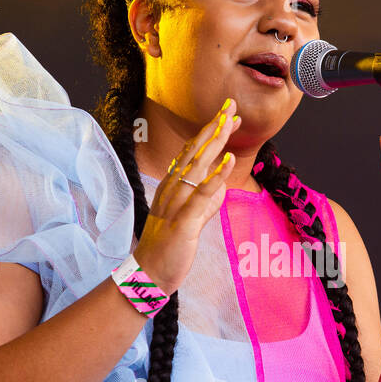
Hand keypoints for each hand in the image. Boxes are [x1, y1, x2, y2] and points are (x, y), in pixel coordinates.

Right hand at [133, 98, 241, 295]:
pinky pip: (201, 195)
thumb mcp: (191, 220)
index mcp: (172, 187)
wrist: (149, 275)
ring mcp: (176, 203)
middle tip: (231, 106)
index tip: (228, 116)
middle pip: (194, 151)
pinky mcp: (183, 221)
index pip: (192, 153)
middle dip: (214, 127)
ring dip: (214, 142)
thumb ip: (206, 203)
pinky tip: (228, 160)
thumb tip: (221, 187)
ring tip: (230, 122)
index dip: (210, 133)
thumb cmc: (169, 248)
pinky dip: (216, 176)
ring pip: (196, 166)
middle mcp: (172, 189)